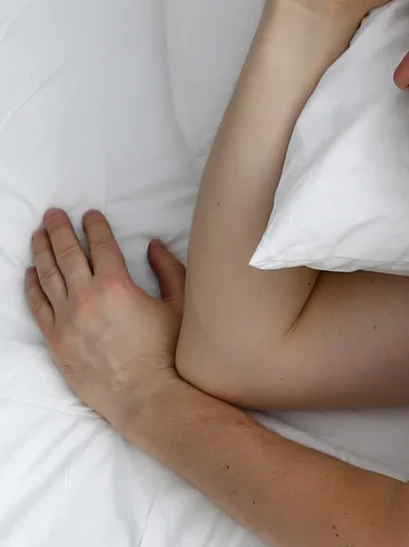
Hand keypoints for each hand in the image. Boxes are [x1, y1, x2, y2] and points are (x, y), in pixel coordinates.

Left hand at [25, 209, 186, 432]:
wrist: (144, 394)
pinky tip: (30, 272)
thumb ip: (168, 269)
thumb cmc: (166, 351)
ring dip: (41, 251)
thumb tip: (153, 245)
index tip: (89, 214)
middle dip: (59, 229)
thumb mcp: (178, 304)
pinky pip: (37, 306)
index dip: (94, 225)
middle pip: (67, 254)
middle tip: (53, 213)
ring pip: (47, 276)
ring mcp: (66, 319)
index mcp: (117, 285)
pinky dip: (31, 286)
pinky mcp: (55, 340)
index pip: (101, 244)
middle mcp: (86, 297)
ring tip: (38, 233)